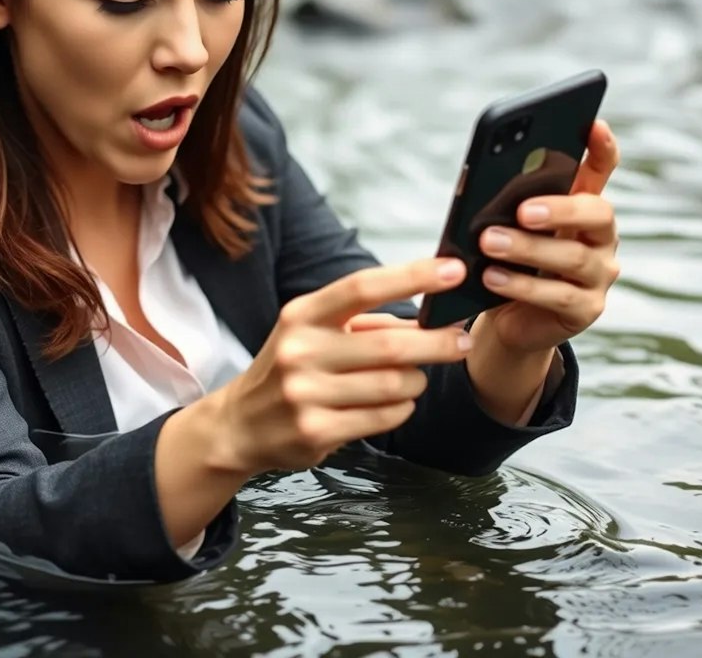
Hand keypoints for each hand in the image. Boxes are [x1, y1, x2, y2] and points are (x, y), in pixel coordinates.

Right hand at [210, 258, 473, 475]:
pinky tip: (392, 402)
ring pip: (394, 385)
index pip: (362, 287)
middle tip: (461, 340)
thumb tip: (427, 316)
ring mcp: (306, 393)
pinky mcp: (316, 431)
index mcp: (302, 314)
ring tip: (412, 378)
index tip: (453, 270)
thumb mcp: (312, 331)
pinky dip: (401, 408)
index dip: (412, 276)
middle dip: (436, 342)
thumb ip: (364, 322)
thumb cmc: (289, 367)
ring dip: (416, 381)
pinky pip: (385, 417)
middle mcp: (300, 350)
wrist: (240, 423)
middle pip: (390, 344)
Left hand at [476, 119, 620, 353]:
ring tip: (488, 242)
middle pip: (597, 213)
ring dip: (528, 248)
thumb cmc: (504, 259)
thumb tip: (480, 180)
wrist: (507, 319)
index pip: (602, 169)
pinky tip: (491, 277)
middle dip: (560, 208)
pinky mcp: (587, 310)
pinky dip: (521, 285)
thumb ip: (502, 202)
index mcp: (581, 205)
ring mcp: (599, 274)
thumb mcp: (502, 225)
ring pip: (573, 256)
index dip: (602, 148)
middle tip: (522, 210)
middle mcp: (600, 237)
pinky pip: (558, 296)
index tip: (593, 124)